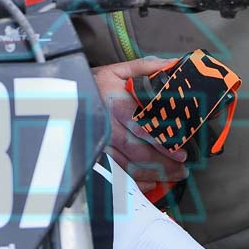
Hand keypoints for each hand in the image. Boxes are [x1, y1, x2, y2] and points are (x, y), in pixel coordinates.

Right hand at [92, 57, 188, 193]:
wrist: (66, 94)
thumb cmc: (97, 83)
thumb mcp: (119, 70)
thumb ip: (147, 67)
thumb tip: (176, 66)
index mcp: (116, 104)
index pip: (141, 126)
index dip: (161, 142)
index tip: (181, 153)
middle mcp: (107, 127)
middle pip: (138, 151)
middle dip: (163, 164)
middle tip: (183, 169)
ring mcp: (100, 144)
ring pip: (128, 166)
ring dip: (154, 174)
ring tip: (174, 176)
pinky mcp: (96, 155)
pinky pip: (116, 174)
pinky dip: (135, 182)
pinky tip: (152, 183)